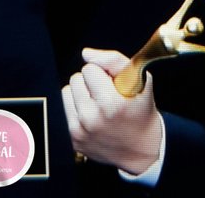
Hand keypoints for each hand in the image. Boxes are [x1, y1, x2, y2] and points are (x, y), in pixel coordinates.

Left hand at [61, 47, 161, 174]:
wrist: (141, 149)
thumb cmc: (140, 110)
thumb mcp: (139, 79)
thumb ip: (113, 60)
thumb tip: (86, 54)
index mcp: (110, 104)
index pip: (90, 68)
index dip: (103, 73)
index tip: (114, 84)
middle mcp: (91, 119)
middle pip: (76, 78)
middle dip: (91, 83)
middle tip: (106, 94)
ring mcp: (80, 131)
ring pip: (66, 92)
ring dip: (81, 94)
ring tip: (98, 104)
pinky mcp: (72, 139)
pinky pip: (64, 108)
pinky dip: (76, 108)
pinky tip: (91, 114)